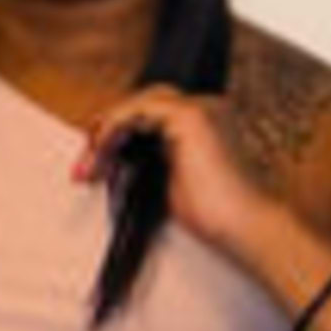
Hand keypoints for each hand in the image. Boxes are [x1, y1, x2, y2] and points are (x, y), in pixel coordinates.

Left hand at [80, 87, 298, 270]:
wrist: (245, 225)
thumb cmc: (218, 215)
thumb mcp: (171, 185)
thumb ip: (149, 166)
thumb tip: (115, 164)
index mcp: (204, 124)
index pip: (150, 116)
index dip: (118, 138)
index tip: (94, 167)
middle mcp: (205, 109)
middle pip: (140, 105)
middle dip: (107, 131)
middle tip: (85, 163)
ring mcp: (199, 108)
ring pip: (136, 104)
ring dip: (106, 132)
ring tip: (88, 163)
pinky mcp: (189, 115)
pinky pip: (136, 110)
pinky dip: (113, 129)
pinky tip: (102, 150)